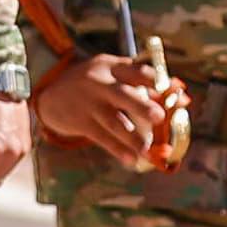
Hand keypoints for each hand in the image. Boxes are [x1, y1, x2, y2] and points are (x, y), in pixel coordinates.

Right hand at [28, 50, 186, 169]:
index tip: (173, 92)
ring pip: (114, 121)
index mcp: (111, 67)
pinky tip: (130, 159)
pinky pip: (102, 137)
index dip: (156, 82)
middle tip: (160, 117)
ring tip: (148, 151)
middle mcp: (99, 83)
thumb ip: (136, 78)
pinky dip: (117, 149)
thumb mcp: (108, 71)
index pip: (137, 71)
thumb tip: (176, 92)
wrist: (49, 96)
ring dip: (133, 138)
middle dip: (142, 106)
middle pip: (123, 94)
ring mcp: (89, 103)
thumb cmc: (91, 84)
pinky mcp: (81, 122)